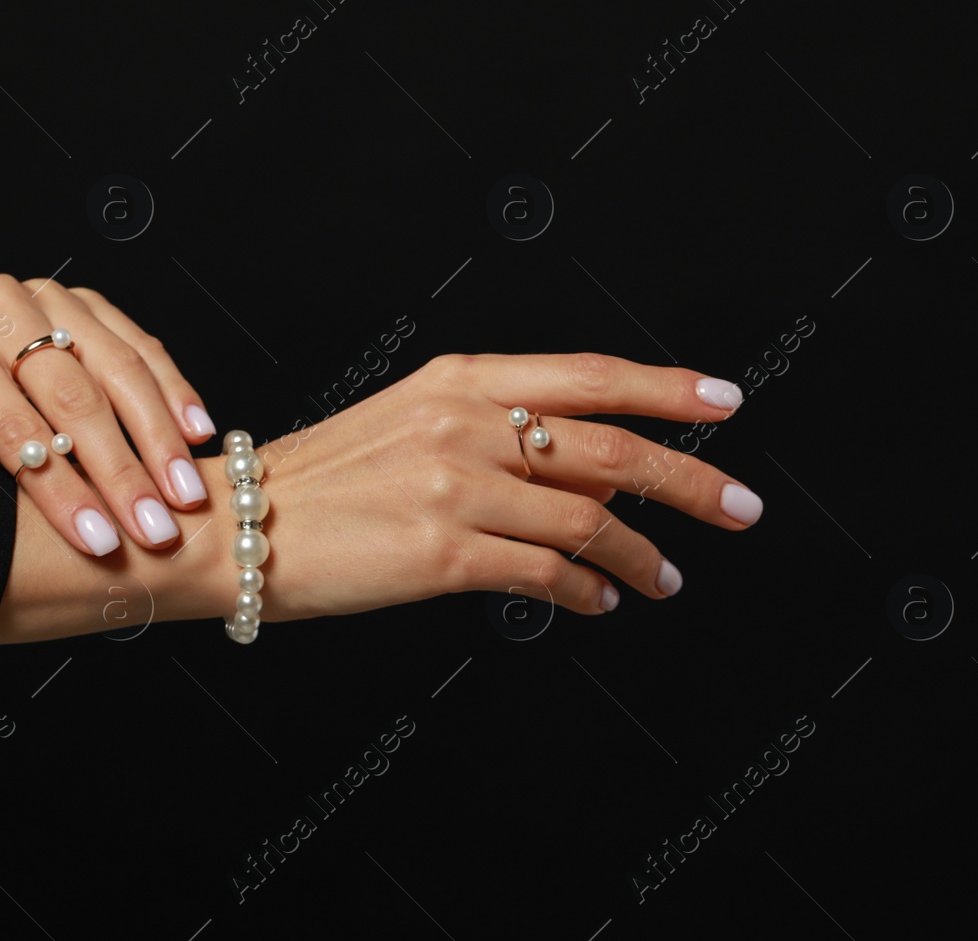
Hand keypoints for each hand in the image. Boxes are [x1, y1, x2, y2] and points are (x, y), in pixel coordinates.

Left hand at [0, 276, 217, 554]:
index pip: (13, 425)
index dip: (60, 488)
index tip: (99, 541)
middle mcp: (0, 307)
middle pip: (74, 396)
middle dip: (121, 470)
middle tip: (156, 529)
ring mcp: (50, 299)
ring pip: (119, 367)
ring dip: (160, 437)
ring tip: (187, 495)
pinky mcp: (88, 302)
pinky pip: (142, 345)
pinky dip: (174, 391)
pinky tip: (199, 435)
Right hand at [0, 352, 761, 643]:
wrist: (235, 528)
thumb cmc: (318, 483)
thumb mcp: (403, 422)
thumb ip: (485, 428)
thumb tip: (575, 466)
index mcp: (456, 379)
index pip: (588, 375)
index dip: (666, 388)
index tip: (726, 401)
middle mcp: (463, 422)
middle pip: (609, 448)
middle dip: (690, 481)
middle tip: (742, 507)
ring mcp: (454, 485)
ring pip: (588, 520)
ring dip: (643, 556)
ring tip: (666, 581)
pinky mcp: (442, 552)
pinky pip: (547, 572)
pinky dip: (588, 590)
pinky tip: (601, 602)